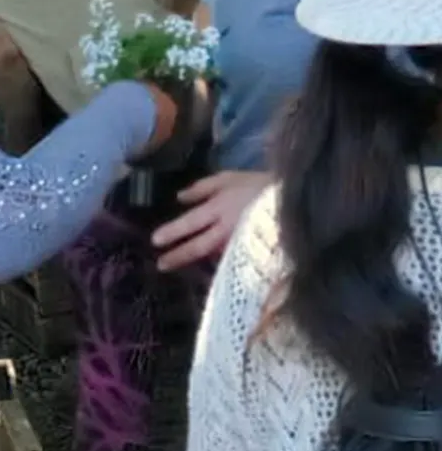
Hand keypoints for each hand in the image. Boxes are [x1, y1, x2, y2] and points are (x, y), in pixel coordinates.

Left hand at [151, 170, 270, 271]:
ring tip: (181, 268)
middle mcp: (228, 230)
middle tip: (160, 265)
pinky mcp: (254, 255)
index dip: (173, 232)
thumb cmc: (258, 185)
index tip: (155, 241)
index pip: (191, 223)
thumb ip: (203, 188)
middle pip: (199, 246)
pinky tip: (214, 271)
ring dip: (198, 264)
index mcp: (220, 208)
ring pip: (215, 258)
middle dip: (179, 256)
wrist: (296, 200)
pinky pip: (233, 262)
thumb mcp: (229, 179)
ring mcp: (242, 245)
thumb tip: (179, 198)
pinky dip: (222, 266)